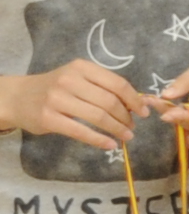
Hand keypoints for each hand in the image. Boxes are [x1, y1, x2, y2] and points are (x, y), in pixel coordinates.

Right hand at [0, 59, 153, 149]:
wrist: (18, 97)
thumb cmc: (55, 88)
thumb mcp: (77, 79)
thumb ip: (103, 87)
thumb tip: (138, 103)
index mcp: (81, 68)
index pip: (117, 83)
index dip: (135, 100)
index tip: (144, 112)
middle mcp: (69, 80)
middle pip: (110, 102)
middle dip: (126, 117)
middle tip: (132, 127)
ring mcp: (57, 99)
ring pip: (98, 116)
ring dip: (117, 129)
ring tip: (126, 136)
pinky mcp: (48, 118)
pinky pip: (81, 131)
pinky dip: (100, 140)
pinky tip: (110, 144)